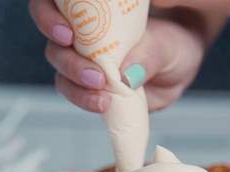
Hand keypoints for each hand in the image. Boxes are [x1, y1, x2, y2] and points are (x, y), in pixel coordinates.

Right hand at [29, 0, 216, 112]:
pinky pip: (77, 94)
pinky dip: (85, 101)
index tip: (67, 34)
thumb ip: (148, 54)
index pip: (54, 5)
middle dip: (68, 62)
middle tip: (94, 76)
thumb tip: (126, 74)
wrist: (180, 67)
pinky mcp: (91, 87)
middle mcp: (82, 34)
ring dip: (75, 87)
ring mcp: (85, 62)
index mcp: (93, 10)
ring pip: (61, 72)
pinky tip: (103, 104)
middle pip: (54, 44)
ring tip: (102, 96)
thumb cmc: (172, 42)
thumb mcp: (167, 45)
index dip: (48, 16)